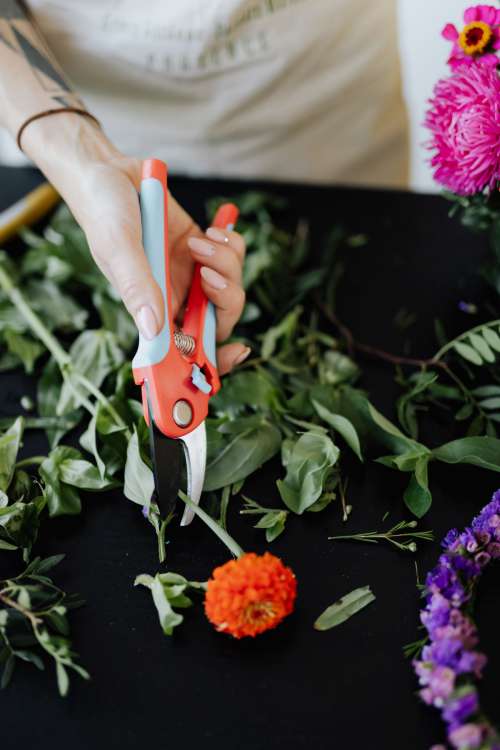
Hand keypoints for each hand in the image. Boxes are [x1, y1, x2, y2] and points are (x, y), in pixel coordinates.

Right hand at [22, 115, 248, 373]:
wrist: (109, 170)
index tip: (233, 353)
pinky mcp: (202, 250)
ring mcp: (189, 274)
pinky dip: (229, 243)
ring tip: (200, 240)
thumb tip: (153, 329)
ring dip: (226, 264)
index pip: (183, 351)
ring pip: (230, 287)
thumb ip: (136, 286)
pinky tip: (209, 229)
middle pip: (218, 321)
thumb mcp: (116, 246)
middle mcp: (172, 297)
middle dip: (224, 299)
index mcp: (149, 310)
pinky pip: (232, 257)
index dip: (210, 362)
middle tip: (207, 274)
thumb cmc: (103, 211)